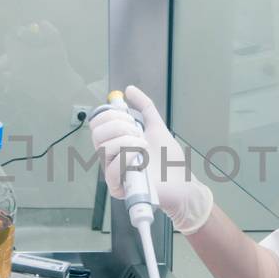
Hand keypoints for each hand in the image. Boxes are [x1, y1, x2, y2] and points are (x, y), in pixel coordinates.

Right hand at [89, 85, 213, 233]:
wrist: (181, 183)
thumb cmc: (169, 160)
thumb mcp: (156, 127)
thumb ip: (144, 106)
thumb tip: (129, 89)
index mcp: (115, 142)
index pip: (97, 123)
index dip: (111, 115)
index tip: (130, 118)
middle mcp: (110, 157)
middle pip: (96, 133)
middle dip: (120, 126)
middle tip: (138, 133)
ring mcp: (112, 172)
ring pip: (104, 147)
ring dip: (129, 141)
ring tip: (144, 148)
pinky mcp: (118, 187)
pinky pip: (112, 168)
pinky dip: (129, 158)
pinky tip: (142, 160)